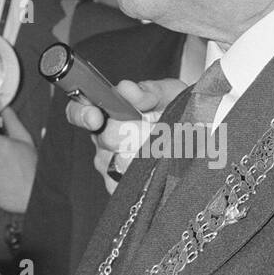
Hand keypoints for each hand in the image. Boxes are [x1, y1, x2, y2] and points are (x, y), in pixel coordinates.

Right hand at [65, 77, 187, 183]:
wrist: (194, 138)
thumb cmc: (177, 112)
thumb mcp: (168, 94)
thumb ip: (148, 90)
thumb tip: (126, 89)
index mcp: (107, 109)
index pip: (79, 111)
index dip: (83, 114)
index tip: (96, 118)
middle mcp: (102, 136)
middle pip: (105, 138)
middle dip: (132, 133)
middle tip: (155, 129)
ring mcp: (108, 162)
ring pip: (115, 162)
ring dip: (142, 155)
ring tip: (162, 148)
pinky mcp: (117, 185)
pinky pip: (120, 185)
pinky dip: (141, 176)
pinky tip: (155, 167)